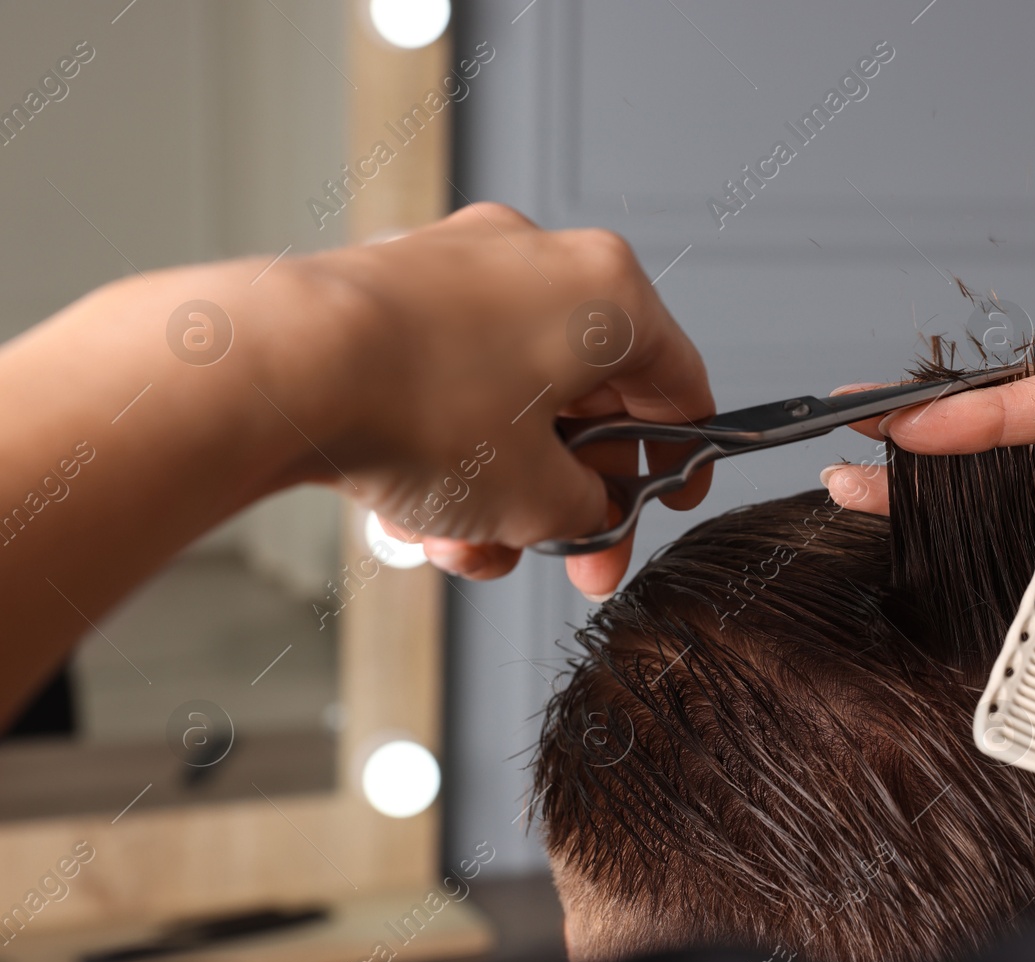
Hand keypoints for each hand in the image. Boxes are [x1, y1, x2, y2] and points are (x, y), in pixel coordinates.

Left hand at [293, 204, 712, 595]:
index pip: (678, 383)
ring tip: (469, 547)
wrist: (283, 368)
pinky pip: (451, 382)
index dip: (679, 459)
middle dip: (574, 493)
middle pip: (587, 397)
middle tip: (572, 555)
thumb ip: (588, 511)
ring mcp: (462, 269)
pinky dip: (450, 447)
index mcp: (607, 292)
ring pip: (512, 399)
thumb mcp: (540, 497)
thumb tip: (583, 514)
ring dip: (502, 485)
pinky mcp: (394, 291)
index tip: (667, 502)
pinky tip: (423, 511)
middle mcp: (540, 261)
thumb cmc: (419, 406)